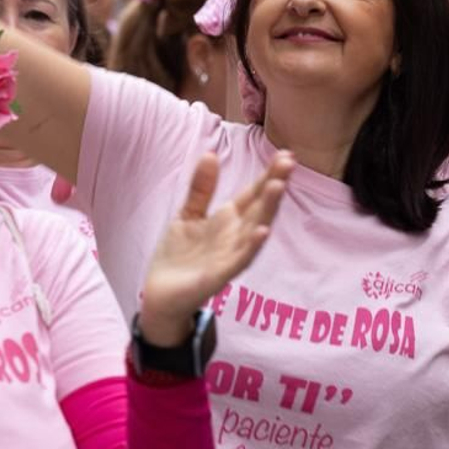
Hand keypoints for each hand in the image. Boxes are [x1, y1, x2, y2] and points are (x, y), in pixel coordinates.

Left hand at [139, 151, 292, 345]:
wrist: (159, 294)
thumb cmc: (178, 256)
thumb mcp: (188, 214)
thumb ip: (202, 188)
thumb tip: (211, 154)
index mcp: (228, 220)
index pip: (253, 194)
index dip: (268, 174)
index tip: (285, 153)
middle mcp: (235, 236)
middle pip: (259, 208)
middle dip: (274, 186)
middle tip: (289, 162)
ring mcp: (230, 256)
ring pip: (254, 230)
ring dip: (267, 210)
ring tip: (278, 187)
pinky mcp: (219, 275)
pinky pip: (239, 260)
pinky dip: (251, 247)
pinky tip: (262, 232)